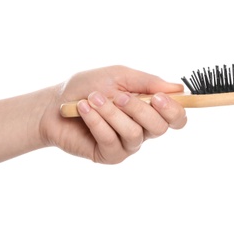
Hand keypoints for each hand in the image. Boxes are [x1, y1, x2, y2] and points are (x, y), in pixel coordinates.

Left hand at [40, 65, 186, 163]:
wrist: (54, 104)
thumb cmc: (87, 87)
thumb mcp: (118, 76)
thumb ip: (148, 83)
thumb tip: (179, 89)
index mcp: (149, 110)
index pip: (176, 118)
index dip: (173, 110)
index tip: (158, 97)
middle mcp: (142, 129)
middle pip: (159, 127)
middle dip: (139, 109)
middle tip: (118, 96)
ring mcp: (126, 145)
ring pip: (134, 133)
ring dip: (112, 113)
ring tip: (92, 99)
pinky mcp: (109, 155)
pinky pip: (111, 140)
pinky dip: (96, 121)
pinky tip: (83, 109)